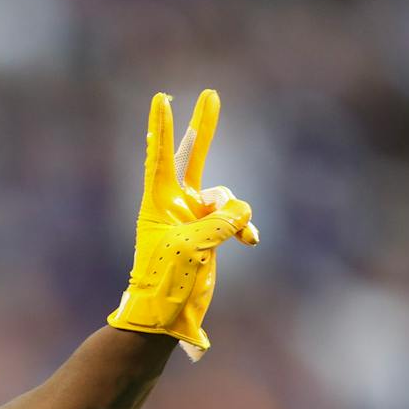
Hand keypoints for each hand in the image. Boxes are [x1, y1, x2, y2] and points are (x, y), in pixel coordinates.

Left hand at [106, 88, 258, 357]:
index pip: (162, 157)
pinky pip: (236, 219)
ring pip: (226, 196)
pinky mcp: (211, 233)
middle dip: (204, 127)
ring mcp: (194, 217)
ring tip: (238, 237)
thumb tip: (243, 212)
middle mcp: (176, 204)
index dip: (163, 128)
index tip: (161, 99)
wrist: (166, 313)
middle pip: (193, 157)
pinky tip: (250, 242)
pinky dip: (244, 227)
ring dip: (236, 213)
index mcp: (159, 203)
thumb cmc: (167, 279)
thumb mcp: (192, 247)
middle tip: (210, 94)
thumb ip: (220, 222)